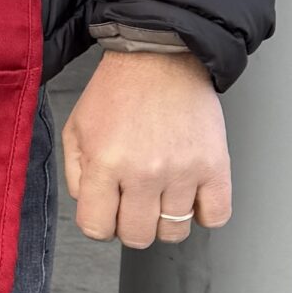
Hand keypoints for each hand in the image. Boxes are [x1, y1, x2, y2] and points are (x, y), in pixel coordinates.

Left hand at [62, 50, 231, 249]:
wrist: (159, 56)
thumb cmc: (119, 90)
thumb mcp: (78, 126)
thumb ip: (75, 173)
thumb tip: (91, 207)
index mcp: (105, 161)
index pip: (97, 229)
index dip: (100, 222)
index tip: (107, 209)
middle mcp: (144, 172)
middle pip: (137, 237)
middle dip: (131, 223)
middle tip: (134, 199)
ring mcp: (182, 172)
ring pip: (174, 232)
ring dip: (166, 217)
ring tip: (161, 189)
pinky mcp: (214, 167)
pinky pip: (215, 217)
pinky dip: (204, 212)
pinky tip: (190, 192)